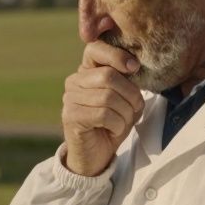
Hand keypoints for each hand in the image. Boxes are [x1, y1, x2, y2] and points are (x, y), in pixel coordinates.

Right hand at [61, 42, 144, 175]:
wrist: (95, 156)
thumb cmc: (112, 124)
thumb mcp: (124, 99)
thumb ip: (127, 80)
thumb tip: (133, 65)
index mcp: (86, 71)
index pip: (95, 49)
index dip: (117, 55)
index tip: (134, 67)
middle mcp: (74, 81)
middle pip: (108, 76)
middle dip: (130, 94)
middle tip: (135, 108)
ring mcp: (69, 99)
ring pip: (108, 97)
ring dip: (125, 113)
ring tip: (123, 122)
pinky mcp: (70, 117)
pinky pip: (103, 114)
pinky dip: (117, 124)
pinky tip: (113, 130)